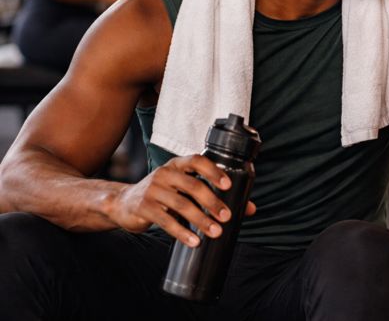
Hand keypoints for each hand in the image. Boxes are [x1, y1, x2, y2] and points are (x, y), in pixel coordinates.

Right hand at [108, 154, 256, 246]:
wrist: (124, 204)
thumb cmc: (164, 195)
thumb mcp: (186, 191)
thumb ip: (215, 196)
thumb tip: (251, 209)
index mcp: (178, 165)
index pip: (197, 161)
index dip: (213, 171)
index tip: (228, 185)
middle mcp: (165, 173)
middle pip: (193, 186)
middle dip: (212, 202)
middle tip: (227, 217)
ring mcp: (153, 190)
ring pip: (181, 205)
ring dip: (201, 220)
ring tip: (216, 232)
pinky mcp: (144, 207)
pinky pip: (166, 221)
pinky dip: (182, 232)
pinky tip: (195, 241)